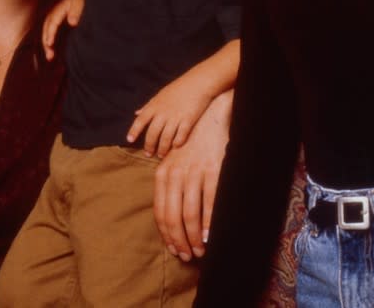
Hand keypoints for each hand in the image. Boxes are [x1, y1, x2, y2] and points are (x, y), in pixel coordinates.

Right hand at [42, 0, 83, 59]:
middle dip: (46, 44)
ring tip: (50, 57)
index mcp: (56, 11)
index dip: (50, 35)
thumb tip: (72, 23)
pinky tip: (51, 48)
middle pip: (46, 31)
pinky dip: (49, 40)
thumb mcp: (78, 2)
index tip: (50, 44)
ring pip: (45, 33)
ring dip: (47, 44)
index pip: (51, 25)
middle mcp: (50, 15)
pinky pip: (48, 31)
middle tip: (50, 56)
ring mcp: (50, 18)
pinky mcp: (52, 20)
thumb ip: (75, 13)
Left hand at [127, 70, 213, 157]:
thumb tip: (136, 113)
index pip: (140, 120)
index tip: (129, 140)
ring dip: (162, 149)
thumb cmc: (179, 88)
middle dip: (149, 146)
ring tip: (161, 154)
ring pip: (165, 139)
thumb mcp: (160, 95)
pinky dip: (177, 143)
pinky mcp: (188, 120)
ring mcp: (176, 117)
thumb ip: (148, 105)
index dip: (134, 131)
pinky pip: (180, 137)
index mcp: (155, 105)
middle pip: (152, 134)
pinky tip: (175, 146)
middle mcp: (163, 112)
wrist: (198, 82)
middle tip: (149, 154)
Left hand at [153, 90, 231, 261]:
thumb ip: (167, 184)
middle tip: (187, 255)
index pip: (160, 212)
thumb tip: (165, 216)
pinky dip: (209, 223)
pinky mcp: (213, 169)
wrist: (210, 117)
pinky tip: (210, 236)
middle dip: (180, 241)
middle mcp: (176, 173)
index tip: (174, 249)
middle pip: (173, 217)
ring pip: (190, 214)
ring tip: (200, 250)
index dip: (167, 234)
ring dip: (194, 237)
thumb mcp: (172, 160)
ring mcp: (194, 172)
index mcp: (163, 173)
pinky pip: (210, 202)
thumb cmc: (191, 144)